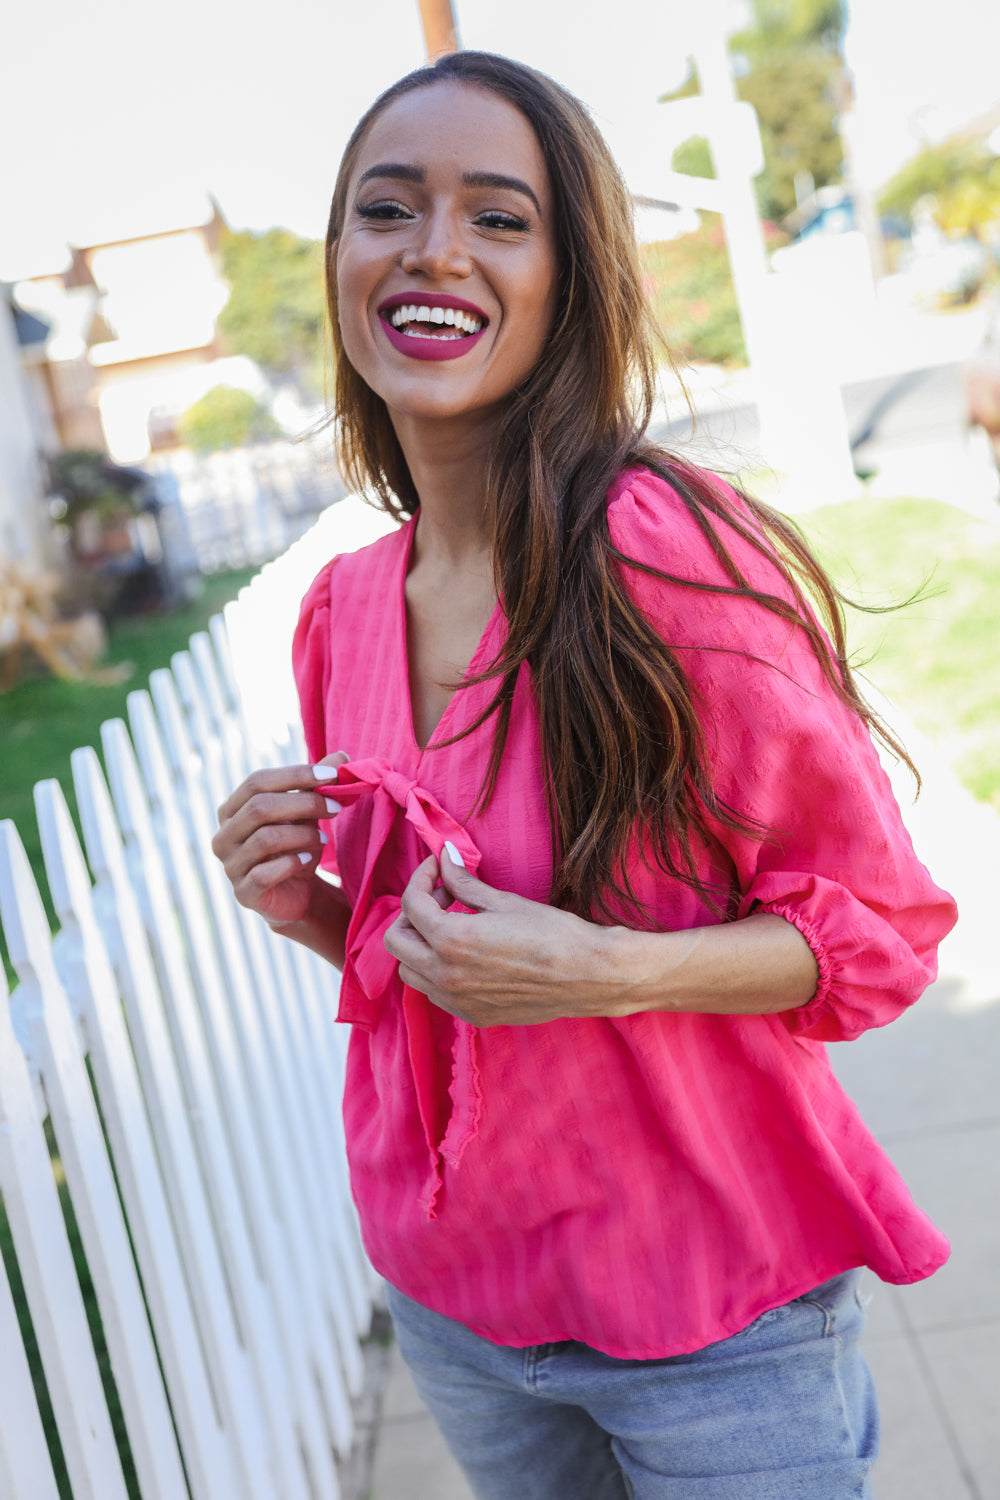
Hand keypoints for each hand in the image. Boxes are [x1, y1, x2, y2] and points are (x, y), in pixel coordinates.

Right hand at [212, 752, 347, 927]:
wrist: (296, 893)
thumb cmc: (297, 846)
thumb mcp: (308, 813)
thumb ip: (318, 785)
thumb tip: (342, 755)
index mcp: (232, 810)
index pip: (257, 781)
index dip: (295, 775)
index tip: (332, 775)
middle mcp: (223, 836)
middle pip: (259, 807)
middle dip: (304, 803)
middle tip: (336, 807)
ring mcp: (230, 866)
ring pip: (264, 839)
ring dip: (302, 835)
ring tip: (323, 837)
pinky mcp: (243, 893)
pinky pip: (264, 874)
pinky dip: (292, 863)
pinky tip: (308, 859)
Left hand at [383, 846, 623, 1026]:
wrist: (588, 975)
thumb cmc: (553, 933)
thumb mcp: (503, 901)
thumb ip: (464, 883)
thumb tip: (445, 858)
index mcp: (452, 940)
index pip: (411, 904)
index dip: (422, 878)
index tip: (439, 867)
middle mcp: (446, 975)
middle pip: (396, 941)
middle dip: (411, 914)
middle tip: (442, 898)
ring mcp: (456, 1000)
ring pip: (410, 972)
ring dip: (419, 944)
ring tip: (451, 926)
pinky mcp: (471, 1015)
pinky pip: (433, 992)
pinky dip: (435, 970)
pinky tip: (464, 954)